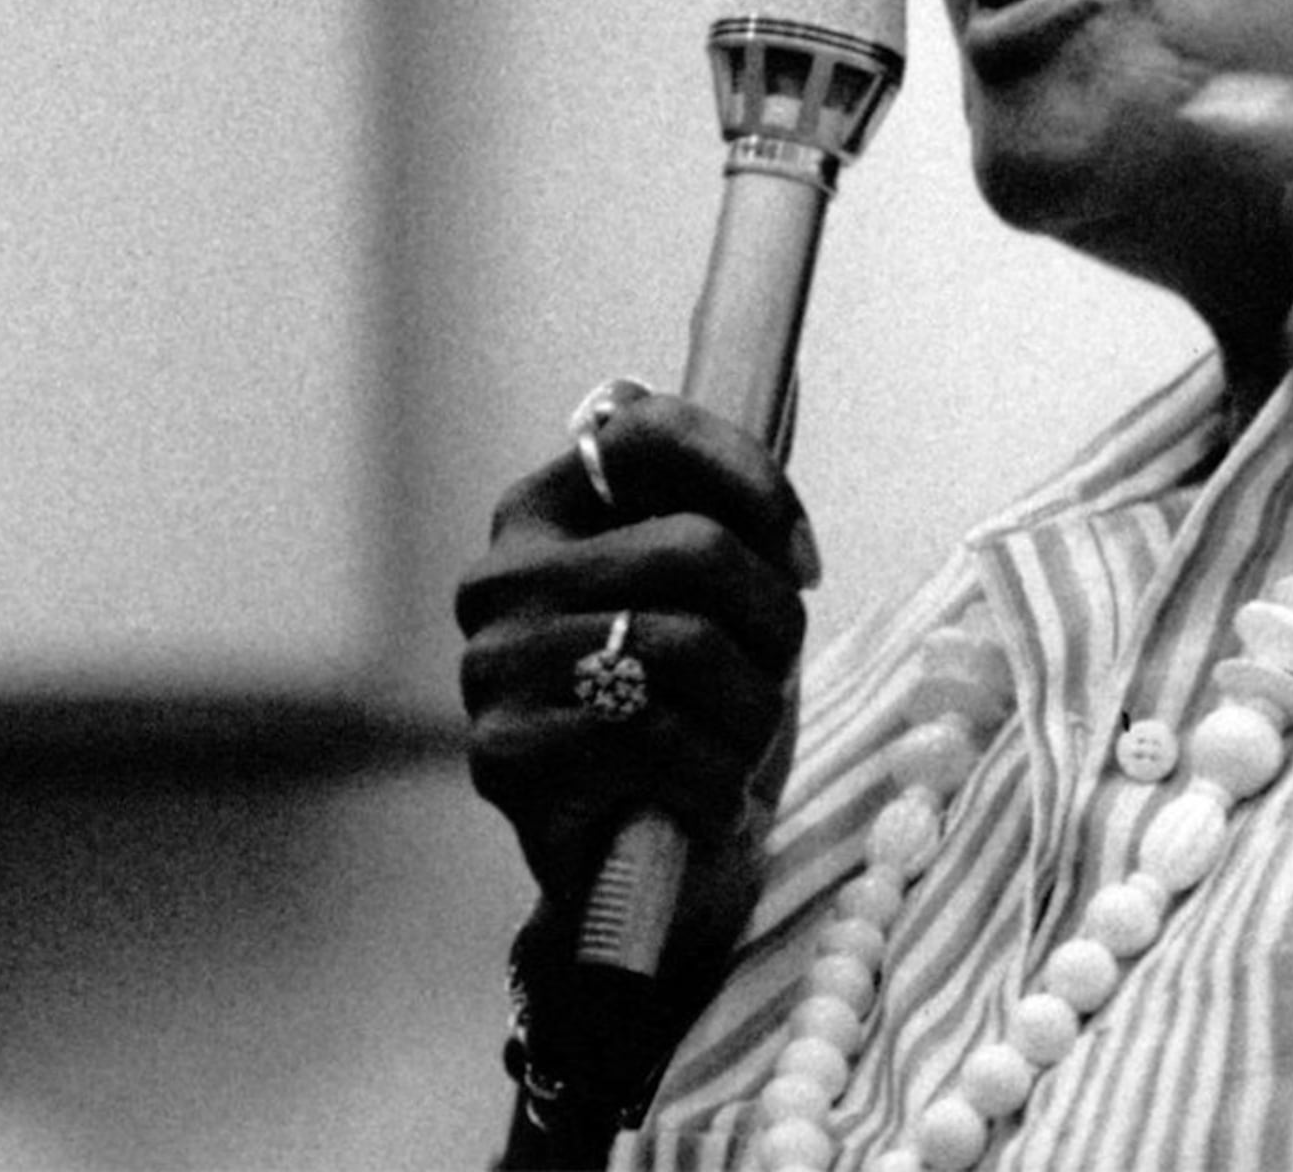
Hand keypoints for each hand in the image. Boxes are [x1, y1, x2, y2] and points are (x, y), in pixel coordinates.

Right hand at [454, 381, 818, 898]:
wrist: (649, 862)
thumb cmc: (695, 710)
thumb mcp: (716, 597)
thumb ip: (725, 516)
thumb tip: (780, 466)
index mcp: (546, 509)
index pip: (646, 431)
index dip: (752, 484)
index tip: (802, 560)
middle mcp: (501, 576)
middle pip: (694, 549)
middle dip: (773, 622)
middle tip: (775, 676)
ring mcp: (491, 665)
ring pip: (684, 645)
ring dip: (751, 710)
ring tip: (742, 744)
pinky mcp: (502, 754)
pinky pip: (655, 737)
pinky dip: (716, 776)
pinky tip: (710, 797)